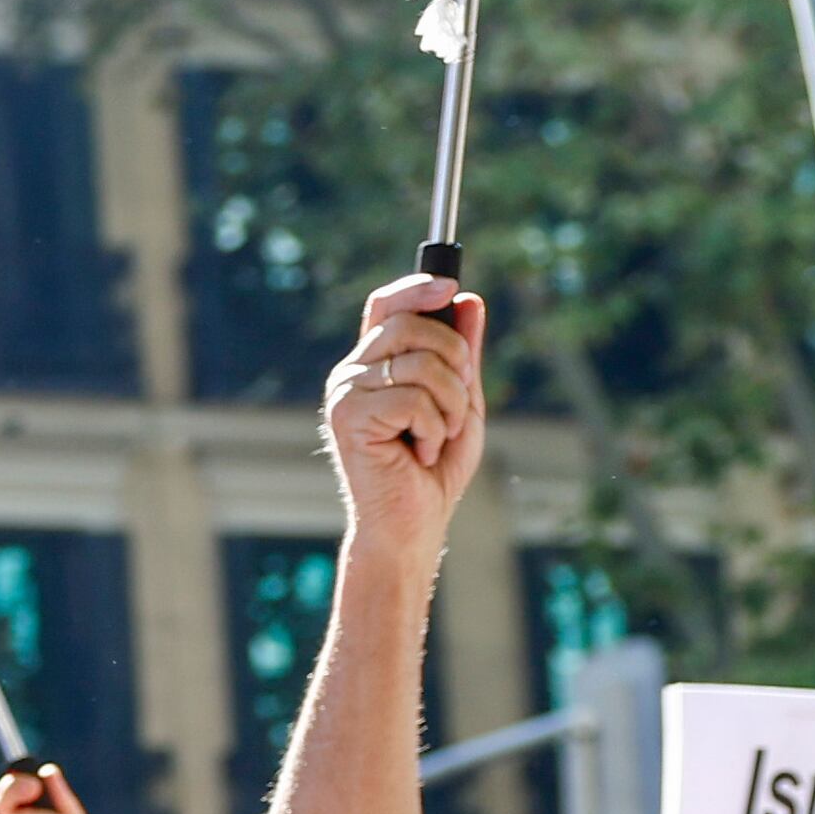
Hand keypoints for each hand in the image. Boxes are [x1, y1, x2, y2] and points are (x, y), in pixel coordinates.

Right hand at [319, 277, 489, 550]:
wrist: (411, 526)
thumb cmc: (433, 471)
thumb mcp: (462, 401)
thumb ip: (464, 353)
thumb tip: (469, 299)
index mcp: (374, 365)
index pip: (386, 305)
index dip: (416, 287)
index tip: (451, 287)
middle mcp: (353, 374)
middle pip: (410, 325)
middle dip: (455, 360)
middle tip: (459, 402)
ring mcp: (346, 394)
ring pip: (420, 363)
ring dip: (451, 404)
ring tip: (438, 437)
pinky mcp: (349, 418)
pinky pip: (413, 398)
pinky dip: (434, 428)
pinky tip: (420, 453)